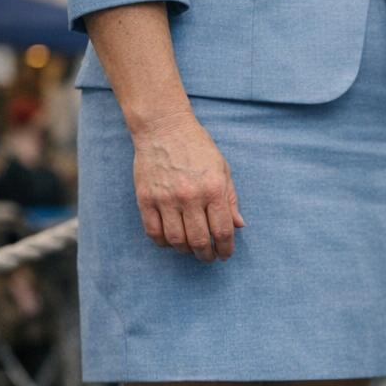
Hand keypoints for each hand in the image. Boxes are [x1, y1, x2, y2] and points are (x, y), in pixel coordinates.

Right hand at [131, 110, 244, 261]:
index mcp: (213, 190)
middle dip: (207, 254)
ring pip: (176, 240)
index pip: (223, 231)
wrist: (164, 128)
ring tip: (191, 249)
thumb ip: (231, 200)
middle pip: (200, 240)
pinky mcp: (145, 198)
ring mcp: (166, 199)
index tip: (225, 254)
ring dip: (186, 250)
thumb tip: (239, 226)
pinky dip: (163, 242)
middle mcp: (190, 197)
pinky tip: (171, 241)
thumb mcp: (223, 170)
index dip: (226, 248)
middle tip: (209, 257)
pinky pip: (153, 231)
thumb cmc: (198, 148)